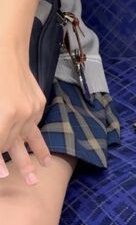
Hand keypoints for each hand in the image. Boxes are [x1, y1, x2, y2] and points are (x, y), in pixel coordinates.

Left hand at [0, 52, 50, 183]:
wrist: (5, 45)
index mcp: (2, 116)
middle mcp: (18, 116)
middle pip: (9, 146)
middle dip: (5, 164)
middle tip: (5, 179)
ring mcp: (31, 109)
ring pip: (28, 141)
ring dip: (29, 161)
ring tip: (34, 179)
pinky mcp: (37, 103)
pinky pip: (35, 126)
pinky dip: (36, 141)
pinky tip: (42, 156)